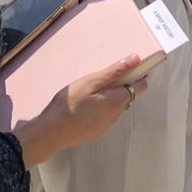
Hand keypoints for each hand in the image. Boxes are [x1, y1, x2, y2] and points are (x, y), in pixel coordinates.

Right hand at [16, 55, 147, 166]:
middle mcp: (116, 115)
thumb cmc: (71, 102)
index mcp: (117, 101)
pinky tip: (85, 106)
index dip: (137, 76)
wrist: (52, 131)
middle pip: (127, 96)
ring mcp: (106, 126)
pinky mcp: (96, 132)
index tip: (130, 68)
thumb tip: (136, 59)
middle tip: (101, 78)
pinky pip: (105, 116)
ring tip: (91, 91)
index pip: (139, 87)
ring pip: (115, 107)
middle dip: (120, 86)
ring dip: (110, 98)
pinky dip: (101, 109)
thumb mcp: (91, 81)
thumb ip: (115, 71)